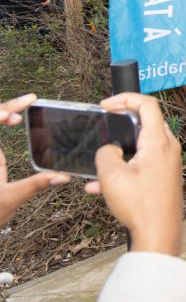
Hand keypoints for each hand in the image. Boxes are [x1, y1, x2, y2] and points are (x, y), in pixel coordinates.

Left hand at [0, 94, 69, 226]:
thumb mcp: (10, 199)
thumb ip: (36, 185)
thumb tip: (63, 176)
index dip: (2, 112)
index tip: (21, 110)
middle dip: (6, 107)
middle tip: (29, 102)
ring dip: (4, 112)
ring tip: (24, 106)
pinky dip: (2, 121)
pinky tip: (14, 120)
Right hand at [87, 93, 183, 255]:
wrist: (159, 234)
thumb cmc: (141, 206)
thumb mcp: (112, 176)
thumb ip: (105, 153)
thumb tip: (109, 149)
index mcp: (159, 141)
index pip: (147, 104)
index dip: (125, 98)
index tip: (105, 105)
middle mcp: (168, 148)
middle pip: (145, 122)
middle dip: (120, 124)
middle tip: (102, 127)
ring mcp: (168, 162)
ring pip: (140, 146)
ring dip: (118, 152)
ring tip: (97, 167)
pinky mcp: (164, 176)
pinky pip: (141, 164)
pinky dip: (123, 169)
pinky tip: (100, 188)